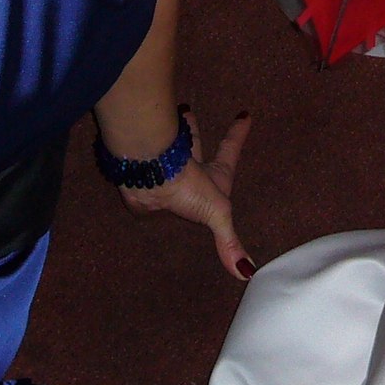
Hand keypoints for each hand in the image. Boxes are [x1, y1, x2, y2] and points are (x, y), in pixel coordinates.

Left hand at [119, 110, 255, 280]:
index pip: (230, 150)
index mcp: (213, 175)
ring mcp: (168, 174)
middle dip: (194, 131)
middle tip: (189, 112)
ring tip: (162, 126)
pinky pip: (148, 178)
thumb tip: (246, 272)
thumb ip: (228, 242)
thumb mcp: (217, 214)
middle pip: (194, 145)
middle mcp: (191, 171)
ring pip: (170, 152)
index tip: (245, 114)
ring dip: (169, 141)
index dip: (238, 134)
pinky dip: (145, 175)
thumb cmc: (190, 188)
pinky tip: (138, 179)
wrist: (152, 181)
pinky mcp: (147, 185)